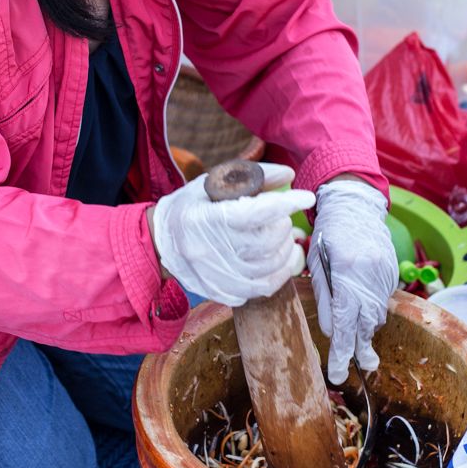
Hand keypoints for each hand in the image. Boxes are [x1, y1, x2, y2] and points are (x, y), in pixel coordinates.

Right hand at [152, 163, 315, 306]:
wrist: (160, 242)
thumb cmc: (191, 207)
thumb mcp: (213, 183)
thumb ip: (252, 176)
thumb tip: (289, 174)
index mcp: (204, 218)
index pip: (253, 212)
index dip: (284, 204)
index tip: (306, 197)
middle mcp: (208, 251)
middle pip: (265, 241)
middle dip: (284, 226)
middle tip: (282, 218)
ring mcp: (215, 276)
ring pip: (269, 266)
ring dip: (286, 249)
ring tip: (286, 237)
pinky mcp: (222, 292)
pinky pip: (263, 288)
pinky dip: (280, 272)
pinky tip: (281, 259)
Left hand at [308, 178, 398, 384]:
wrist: (355, 206)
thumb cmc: (328, 234)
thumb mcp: (316, 264)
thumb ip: (326, 298)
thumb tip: (334, 332)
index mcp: (347, 274)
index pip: (345, 324)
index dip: (342, 353)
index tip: (337, 374)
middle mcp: (370, 277)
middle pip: (367, 325)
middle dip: (362, 349)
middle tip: (364, 367)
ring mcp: (385, 275)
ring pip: (377, 315)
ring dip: (367, 329)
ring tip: (362, 345)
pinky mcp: (392, 273)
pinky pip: (383, 300)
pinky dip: (373, 310)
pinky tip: (364, 311)